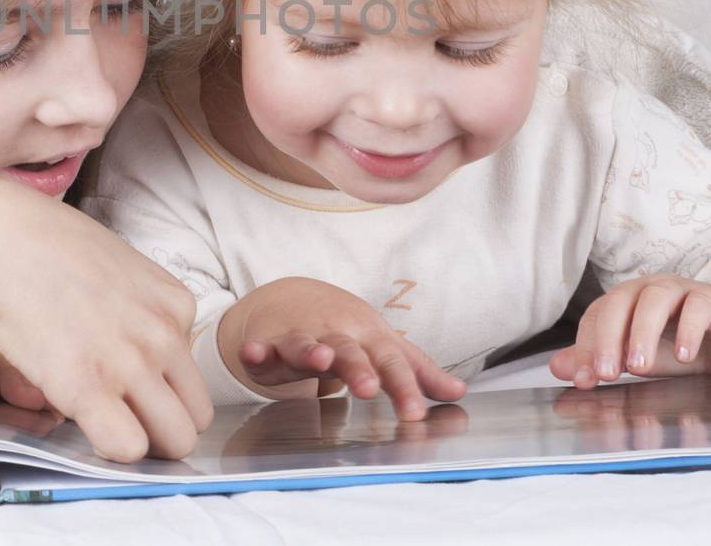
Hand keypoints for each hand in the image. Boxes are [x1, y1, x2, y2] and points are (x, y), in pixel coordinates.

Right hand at [0, 180, 213, 462]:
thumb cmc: (45, 251)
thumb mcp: (119, 268)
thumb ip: (141, 311)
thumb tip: (143, 359)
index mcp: (175, 304)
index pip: (191, 374)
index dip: (158, 388)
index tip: (126, 386)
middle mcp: (164, 334)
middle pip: (195, 416)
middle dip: (163, 427)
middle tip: (122, 421)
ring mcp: (130, 362)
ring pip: (175, 439)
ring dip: (142, 443)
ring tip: (102, 426)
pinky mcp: (87, 387)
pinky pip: (128, 448)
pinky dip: (109, 451)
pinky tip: (83, 427)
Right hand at [219, 277, 465, 419]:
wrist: (294, 297)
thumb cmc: (345, 328)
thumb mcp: (383, 346)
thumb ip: (417, 371)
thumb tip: (458, 392)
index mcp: (368, 338)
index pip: (391, 362)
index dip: (404, 388)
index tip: (416, 414)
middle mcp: (336, 334)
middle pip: (350, 352)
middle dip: (359, 369)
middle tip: (369, 389)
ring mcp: (301, 336)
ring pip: (306, 344)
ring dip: (311, 350)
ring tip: (320, 359)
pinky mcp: (269, 342)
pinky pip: (261, 347)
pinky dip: (255, 349)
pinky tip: (252, 353)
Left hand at [550, 273, 710, 388]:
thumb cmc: (686, 345)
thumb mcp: (643, 359)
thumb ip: (607, 360)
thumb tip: (559, 368)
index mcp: (625, 301)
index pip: (596, 318)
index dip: (586, 348)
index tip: (584, 382)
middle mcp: (648, 289)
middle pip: (619, 302)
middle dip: (608, 339)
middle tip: (605, 374)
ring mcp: (681, 290)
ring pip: (654, 300)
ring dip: (642, 333)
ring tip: (638, 367)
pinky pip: (698, 306)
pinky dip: (688, 330)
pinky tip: (684, 356)